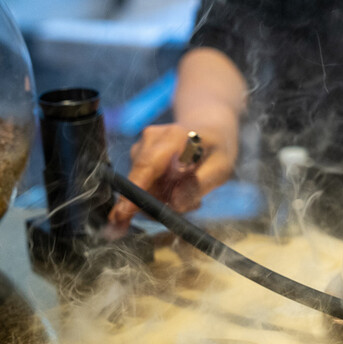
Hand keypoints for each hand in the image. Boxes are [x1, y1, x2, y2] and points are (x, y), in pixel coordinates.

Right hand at [108, 115, 237, 230]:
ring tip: (191, 193)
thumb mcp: (221, 168)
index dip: (133, 193)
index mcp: (174, 136)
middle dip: (159, 203)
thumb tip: (174, 203)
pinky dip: (160, 193)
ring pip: (142, 187)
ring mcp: (141, 146)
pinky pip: (143, 184)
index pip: (147, 167)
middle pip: (140, 182)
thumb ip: (198, 185)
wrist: (210, 128)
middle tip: (193, 205)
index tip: (122, 215)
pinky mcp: (137, 155)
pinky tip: (179, 187)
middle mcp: (151, 138)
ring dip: (164, 199)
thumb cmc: (218, 148)